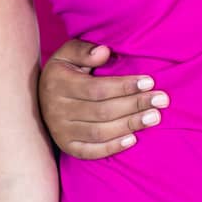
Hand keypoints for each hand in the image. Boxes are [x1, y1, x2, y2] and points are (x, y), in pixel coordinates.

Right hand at [37, 39, 168, 159]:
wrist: (39, 98)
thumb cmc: (64, 72)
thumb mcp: (67, 54)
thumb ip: (84, 50)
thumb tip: (104, 52)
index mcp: (58, 83)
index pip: (97, 89)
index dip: (124, 86)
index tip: (150, 81)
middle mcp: (56, 110)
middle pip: (102, 111)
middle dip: (135, 105)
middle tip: (161, 100)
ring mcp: (60, 131)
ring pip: (100, 132)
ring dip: (130, 125)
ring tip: (154, 117)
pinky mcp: (66, 147)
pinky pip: (91, 152)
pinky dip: (112, 147)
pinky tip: (133, 139)